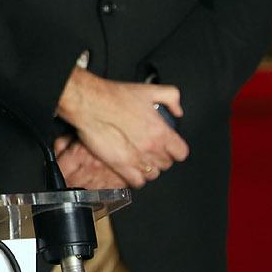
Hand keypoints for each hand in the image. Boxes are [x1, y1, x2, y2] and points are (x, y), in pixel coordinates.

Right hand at [56, 69, 186, 187]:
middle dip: (160, 157)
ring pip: (153, 174)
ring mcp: (136, 159)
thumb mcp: (149, 89)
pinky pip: (137, 182)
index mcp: (160, 131)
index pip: (181, 152)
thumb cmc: (115, 97)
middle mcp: (151, 148)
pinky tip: (132, 170)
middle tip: (151, 150)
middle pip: (166, 164)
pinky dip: (137, 178)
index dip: (175, 149)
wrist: (91, 104)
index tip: (169, 146)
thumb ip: (171, 97)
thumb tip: (178, 111)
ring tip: (141, 160)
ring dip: (149, 168)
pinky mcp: (121, 166)